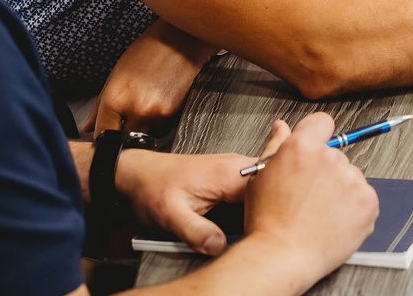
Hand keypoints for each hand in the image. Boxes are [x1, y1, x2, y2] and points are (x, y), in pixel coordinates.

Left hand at [93, 18, 217, 134]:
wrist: (181, 39)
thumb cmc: (148, 51)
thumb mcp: (116, 74)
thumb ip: (100, 105)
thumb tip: (88, 126)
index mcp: (115, 99)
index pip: (103, 134)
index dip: (103, 136)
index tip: (107, 133)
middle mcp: (134, 109)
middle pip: (125, 140)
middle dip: (125, 132)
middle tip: (130, 117)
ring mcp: (156, 113)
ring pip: (147, 135)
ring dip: (146, 127)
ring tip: (150, 103)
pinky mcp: (174, 114)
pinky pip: (163, 127)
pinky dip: (161, 120)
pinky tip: (163, 100)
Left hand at [117, 140, 260, 256]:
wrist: (138, 173)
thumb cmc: (152, 186)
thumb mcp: (171, 214)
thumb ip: (196, 231)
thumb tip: (219, 246)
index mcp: (227, 173)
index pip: (270, 188)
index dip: (274, 210)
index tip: (270, 228)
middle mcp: (235, 166)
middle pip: (272, 186)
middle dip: (273, 206)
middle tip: (265, 229)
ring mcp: (234, 169)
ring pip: (264, 186)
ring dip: (265, 204)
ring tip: (259, 224)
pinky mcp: (230, 176)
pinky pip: (253, 187)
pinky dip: (256, 201)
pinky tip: (250, 216)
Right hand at [240, 113, 378, 283]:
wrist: (282, 255)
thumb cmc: (268, 222)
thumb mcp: (260, 178)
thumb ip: (277, 148)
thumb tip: (282, 127)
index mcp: (302, 147)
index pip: (322, 122)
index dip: (317, 135)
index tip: (315, 150)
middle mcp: (330, 158)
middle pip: (336, 155)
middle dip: (326, 172)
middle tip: (310, 196)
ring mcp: (352, 179)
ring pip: (350, 177)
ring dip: (341, 190)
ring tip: (320, 214)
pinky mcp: (368, 200)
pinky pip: (364, 197)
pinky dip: (354, 208)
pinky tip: (334, 221)